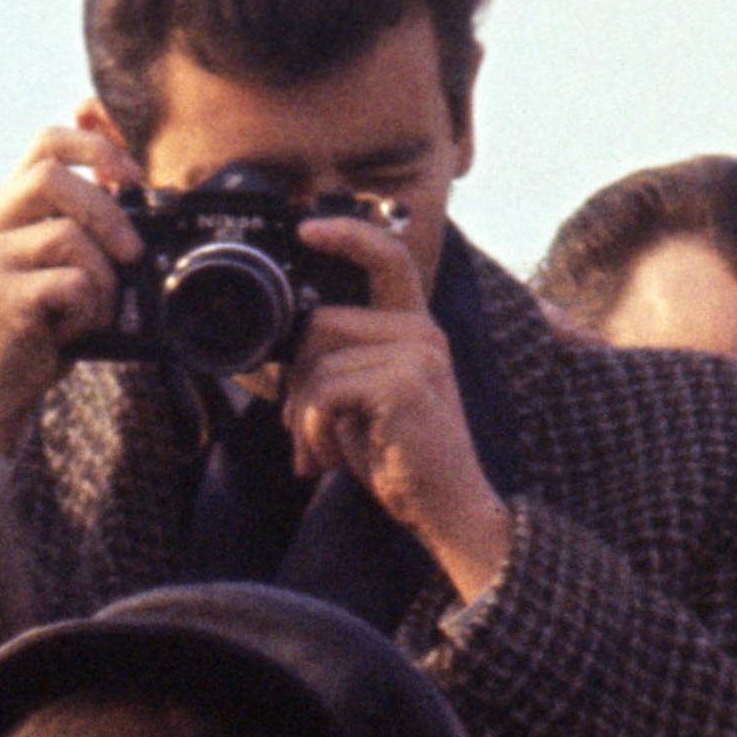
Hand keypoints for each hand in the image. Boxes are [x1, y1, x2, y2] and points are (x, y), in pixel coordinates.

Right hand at [0, 121, 143, 454]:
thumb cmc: (32, 335)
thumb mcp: (54, 271)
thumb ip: (78, 231)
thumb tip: (130, 195)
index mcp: (2, 213)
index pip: (45, 143)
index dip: (93, 145)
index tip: (130, 175)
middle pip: (52, 175)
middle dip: (106, 209)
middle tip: (131, 252)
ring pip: (67, 234)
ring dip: (102, 277)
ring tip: (96, 312)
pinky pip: (69, 282)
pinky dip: (89, 308)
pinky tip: (74, 332)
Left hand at [284, 212, 513, 598]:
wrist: (445, 508)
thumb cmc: (401, 460)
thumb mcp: (364, 402)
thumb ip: (341, 363)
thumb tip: (292, 348)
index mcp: (415, 329)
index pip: (388, 259)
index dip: (348, 234)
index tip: (308, 228)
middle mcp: (422, 332)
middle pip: (323, 322)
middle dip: (299, 382)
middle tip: (302, 431)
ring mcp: (417, 352)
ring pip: (319, 360)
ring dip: (303, 416)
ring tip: (318, 453)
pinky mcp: (405, 381)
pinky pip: (326, 390)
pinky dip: (312, 430)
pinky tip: (329, 459)